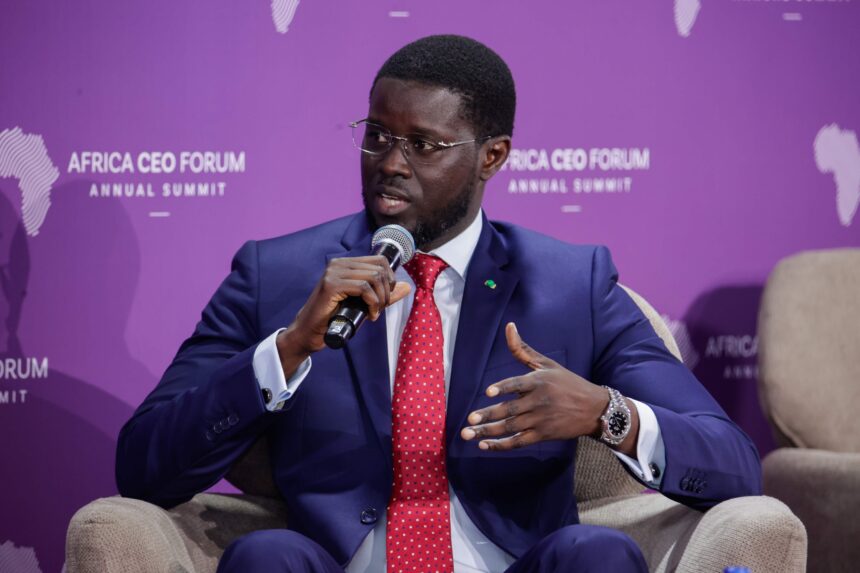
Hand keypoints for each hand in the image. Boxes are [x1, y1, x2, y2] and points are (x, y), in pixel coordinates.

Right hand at [276, 256, 410, 371]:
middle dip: (386, 291)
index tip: (386, 297)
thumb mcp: (364, 304)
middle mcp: (338, 263)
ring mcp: (333, 272)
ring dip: (380, 298)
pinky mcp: (331, 285)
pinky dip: (373, 303)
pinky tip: (370, 315)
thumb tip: (407, 286)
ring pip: (373, 277)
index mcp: (345, 263)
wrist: (309, 332)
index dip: (390, 279)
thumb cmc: (335, 318)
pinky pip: (363, 288)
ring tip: (375, 312)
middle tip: (380, 308)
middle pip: (379, 268)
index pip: (379, 260)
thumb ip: (384, 294)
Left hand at [460, 322, 620, 451]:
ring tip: (468, 434)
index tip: (488, 392)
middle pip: (510, 410)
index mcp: (539, 381)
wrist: (594, 409)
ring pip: (511, 427)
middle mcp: (539, 401)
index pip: (517, 384)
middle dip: (488, 416)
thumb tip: (508, 326)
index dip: (503, 388)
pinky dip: (502, 445)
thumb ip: (523, 349)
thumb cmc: (567, 382)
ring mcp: (541, 420)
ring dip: (489, 432)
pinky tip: (485, 445)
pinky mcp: (543, 435)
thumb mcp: (547, 364)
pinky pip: (519, 442)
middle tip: (470, 419)